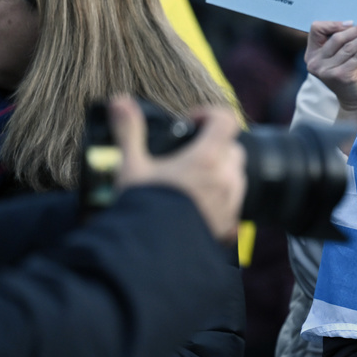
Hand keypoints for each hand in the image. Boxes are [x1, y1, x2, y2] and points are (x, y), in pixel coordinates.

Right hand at [110, 96, 245, 241]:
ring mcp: (231, 202)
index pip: (226, 119)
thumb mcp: (132, 167)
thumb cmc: (144, 208)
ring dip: (220, 171)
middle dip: (214, 145)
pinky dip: (220, 196)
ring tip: (191, 180)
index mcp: (207, 158)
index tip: (190, 122)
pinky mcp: (231, 224)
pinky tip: (195, 204)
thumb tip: (119, 101)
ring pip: (236, 175)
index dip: (210, 114)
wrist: (153, 255)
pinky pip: (234, 201)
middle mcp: (226, 178)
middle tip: (188, 154)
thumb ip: (129, 131)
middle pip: (233, 147)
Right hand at [305, 20, 356, 119]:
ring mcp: (326, 71)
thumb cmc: (351, 73)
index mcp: (311, 54)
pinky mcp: (341, 75)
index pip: (316, 29)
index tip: (352, 22)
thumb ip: (342, 41)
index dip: (333, 24)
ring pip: (350, 46)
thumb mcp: (342, 55)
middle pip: (336, 37)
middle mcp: (315, 63)